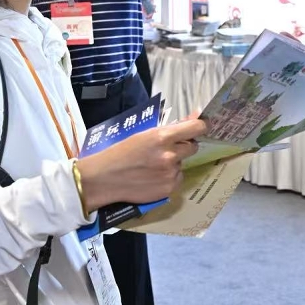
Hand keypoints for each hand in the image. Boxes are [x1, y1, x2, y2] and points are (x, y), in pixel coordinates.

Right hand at [77, 118, 207, 208]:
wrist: (104, 178)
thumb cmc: (121, 152)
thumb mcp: (143, 134)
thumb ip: (171, 128)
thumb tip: (196, 116)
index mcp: (162, 137)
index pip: (196, 128)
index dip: (201, 127)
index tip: (201, 127)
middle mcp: (170, 155)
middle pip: (193, 147)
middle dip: (184, 146)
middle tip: (168, 149)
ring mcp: (170, 174)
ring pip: (182, 164)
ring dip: (174, 164)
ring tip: (153, 166)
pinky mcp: (168, 189)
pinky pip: (177, 179)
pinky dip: (169, 178)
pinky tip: (153, 177)